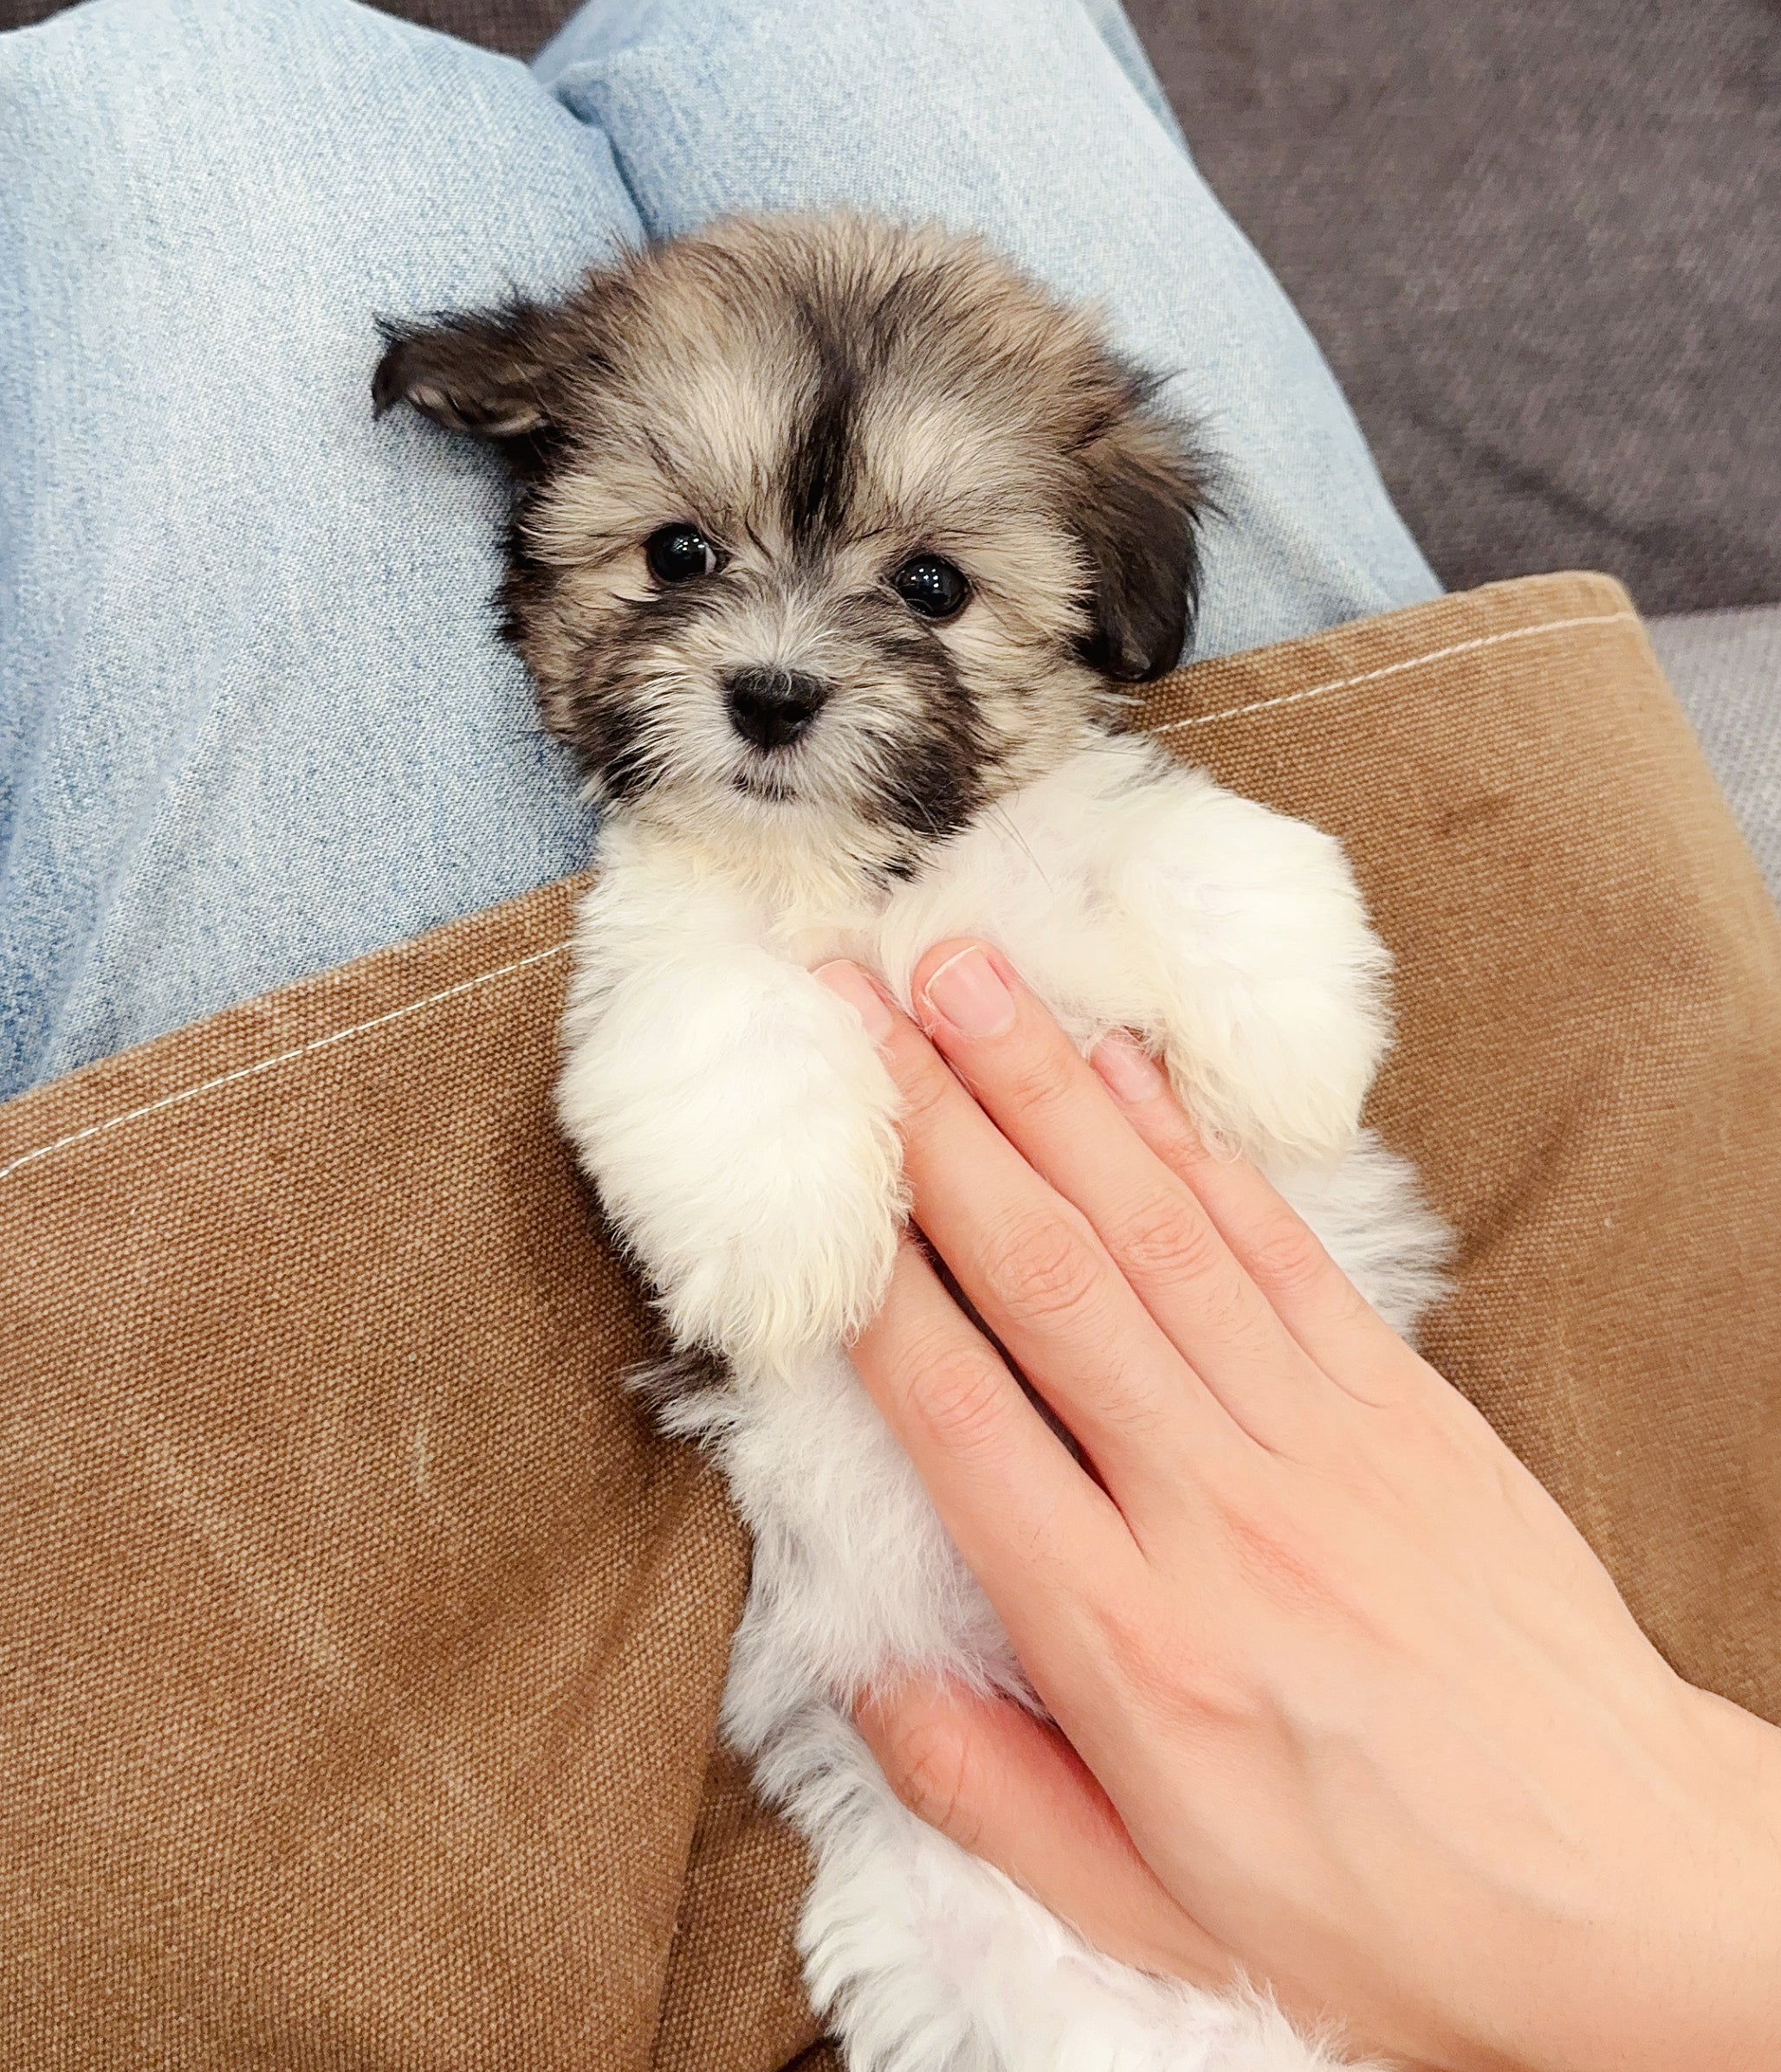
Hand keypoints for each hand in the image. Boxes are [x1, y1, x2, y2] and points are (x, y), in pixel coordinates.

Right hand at [814, 942, 1780, 2071]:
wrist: (1621, 1885)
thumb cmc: (1377, 1912)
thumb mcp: (1155, 1921)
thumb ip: (997, 1796)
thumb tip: (870, 1681)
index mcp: (1129, 1641)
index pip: (961, 1419)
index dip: (870, 1277)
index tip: (806, 1164)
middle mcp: (1215, 1511)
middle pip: (1048, 1281)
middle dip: (939, 1125)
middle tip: (857, 997)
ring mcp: (1319, 1441)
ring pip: (1155, 1232)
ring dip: (1053, 1091)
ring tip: (970, 978)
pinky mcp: (1400, 1405)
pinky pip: (1278, 1250)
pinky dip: (1195, 1149)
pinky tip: (1127, 1068)